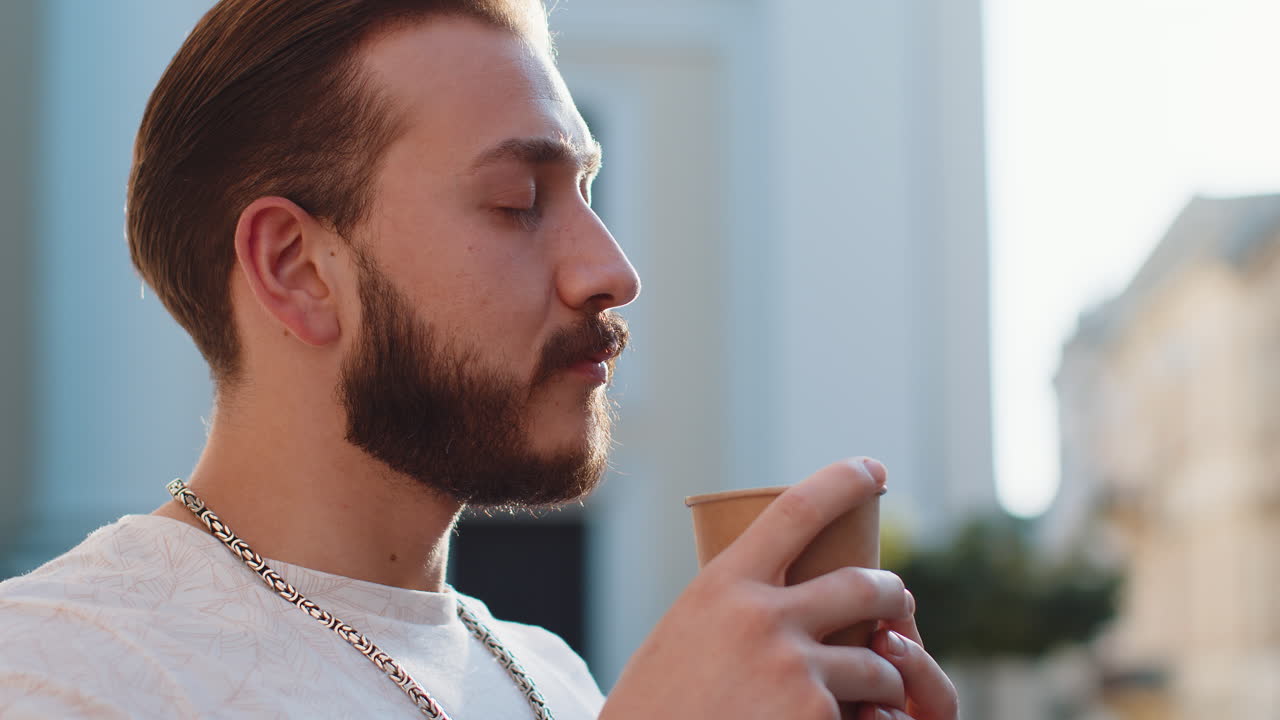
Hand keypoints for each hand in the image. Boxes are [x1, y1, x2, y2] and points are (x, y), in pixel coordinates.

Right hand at [600, 459, 957, 718]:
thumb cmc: (656, 708)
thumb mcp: (683, 636)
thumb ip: (734, 609)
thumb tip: (791, 593)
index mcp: (722, 586)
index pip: (796, 511)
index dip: (843, 482)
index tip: (873, 469)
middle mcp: (762, 618)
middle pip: (862, 585)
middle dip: (893, 594)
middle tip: (900, 602)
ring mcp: (794, 672)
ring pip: (878, 663)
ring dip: (886, 677)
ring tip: (876, 691)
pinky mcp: (816, 719)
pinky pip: (864, 714)